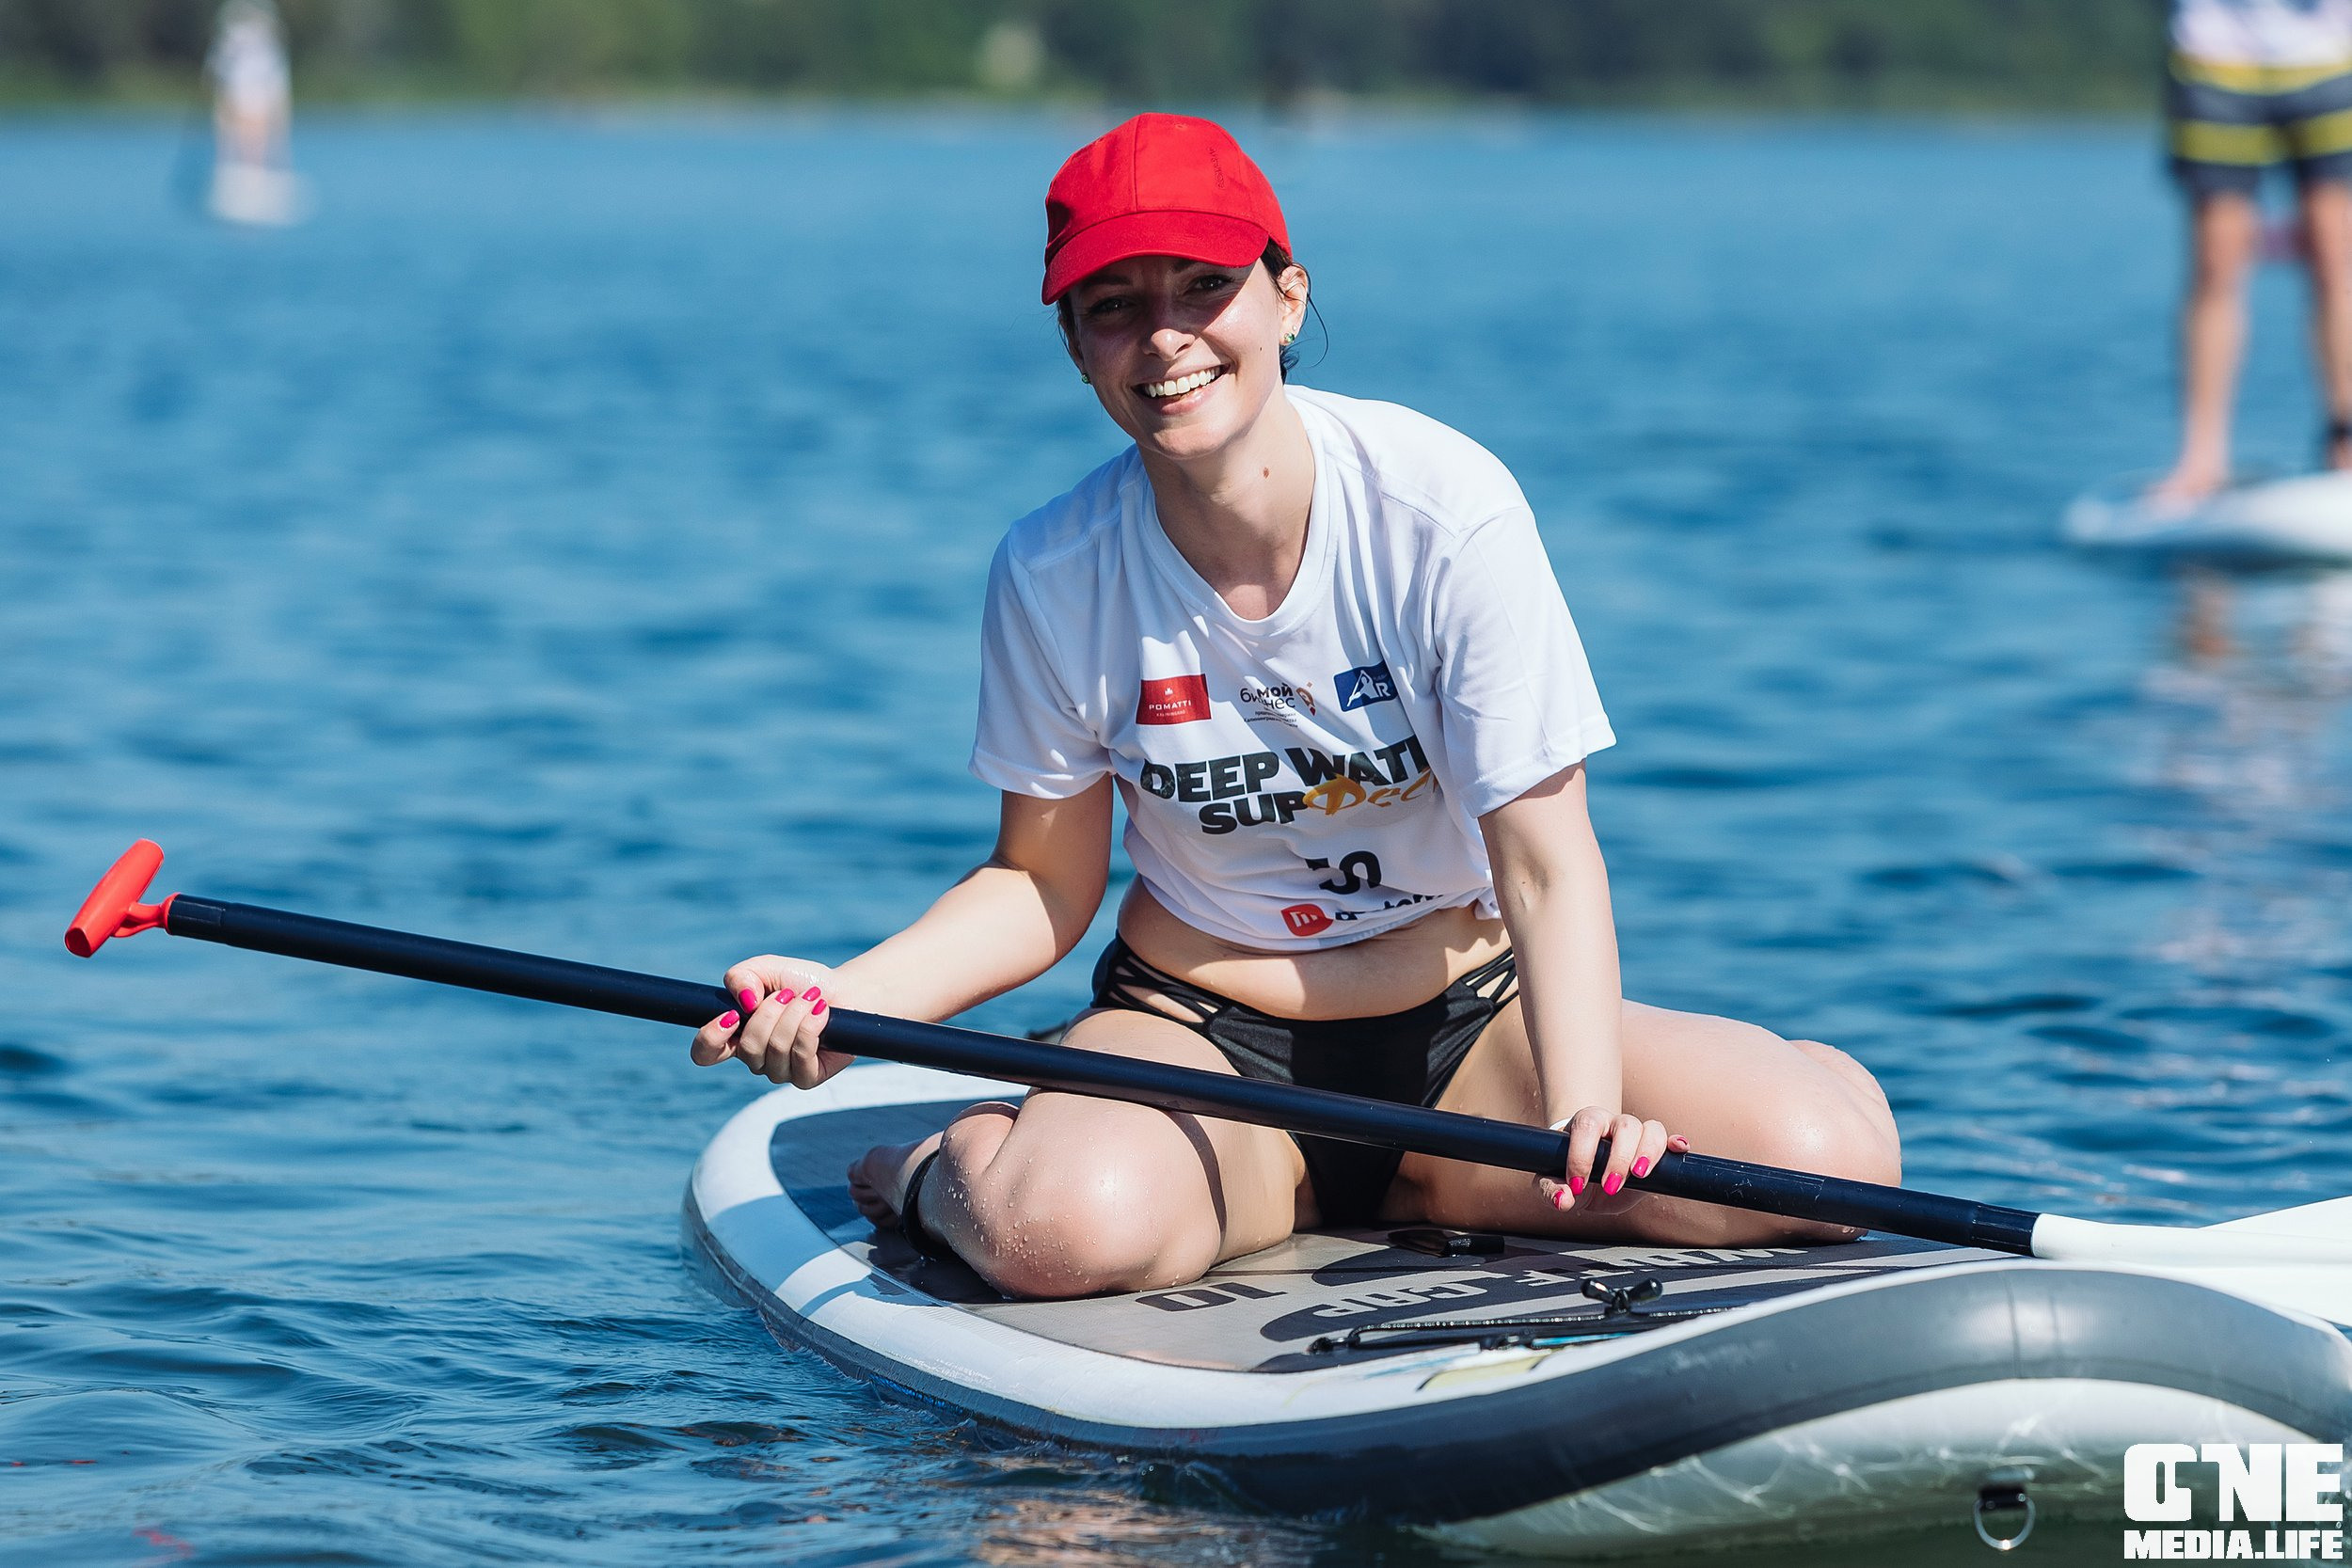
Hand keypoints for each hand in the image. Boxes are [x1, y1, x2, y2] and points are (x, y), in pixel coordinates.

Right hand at [689, 955, 852, 1088]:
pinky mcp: (807, 1077)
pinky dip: (811, 1027)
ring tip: (810, 999)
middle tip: (788, 994)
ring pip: (776, 1050)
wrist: (844, 991)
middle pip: (748, 1047)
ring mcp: (780, 1071)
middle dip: (770, 1013)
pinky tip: (821, 1013)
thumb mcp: (766, 968)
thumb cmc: (801, 981)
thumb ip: (741, 977)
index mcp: (736, 1035)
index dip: (710, 1038)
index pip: (705, 1052)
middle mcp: (755, 1057)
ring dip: (795, 1015)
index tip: (732, 1014)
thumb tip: (743, 1003)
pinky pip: (801, 1057)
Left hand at [1539, 1106, 1688, 1215]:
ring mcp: (1636, 1134)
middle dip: (1619, 1158)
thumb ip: (1551, 1191)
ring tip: (1639, 1176)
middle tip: (1610, 1186)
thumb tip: (1563, 1201)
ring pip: (1650, 1129)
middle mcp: (1613, 1124)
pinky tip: (1678, 1150)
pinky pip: (1669, 1138)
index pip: (1586, 1127)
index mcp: (1585, 1124)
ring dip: (1648, 1152)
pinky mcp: (1654, 1149)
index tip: (1577, 1185)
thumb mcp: (1552, 1182)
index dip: (1582, 1156)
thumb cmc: (1568, 1172)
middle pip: (1625, 1125)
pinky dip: (1676, 1143)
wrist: (1586, 1176)